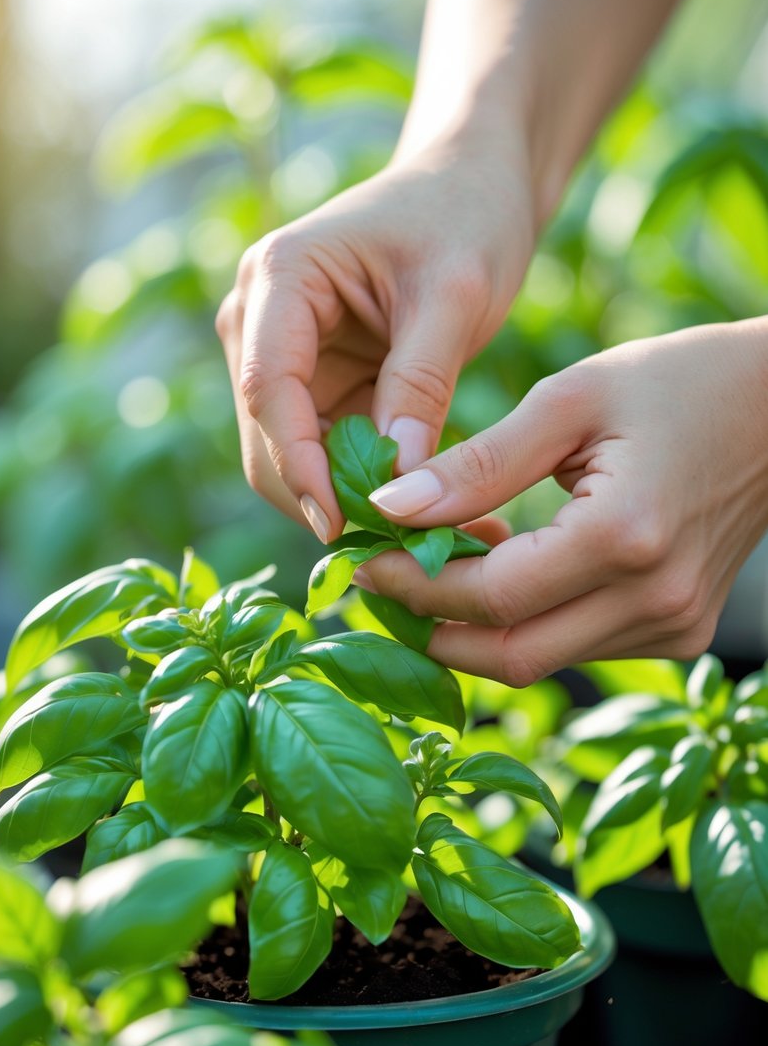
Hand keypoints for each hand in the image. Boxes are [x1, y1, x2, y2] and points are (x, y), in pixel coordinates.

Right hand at [216, 142, 533, 541]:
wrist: (474, 185)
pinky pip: (328, 456)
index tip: (341, 524)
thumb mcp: (455, 295)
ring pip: (293, 460)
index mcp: (279, 278)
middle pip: (268, 438)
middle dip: (324, 498)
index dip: (298, 464)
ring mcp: (284, 357)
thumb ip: (421, 384)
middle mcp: (261, 321)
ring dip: (350, 504)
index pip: (265, 388)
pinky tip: (428, 511)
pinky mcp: (316, 386)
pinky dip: (369, 490)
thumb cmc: (465, 215)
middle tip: (404, 550)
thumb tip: (399, 483)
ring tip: (434, 537)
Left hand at [358, 320, 767, 683]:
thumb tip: (391, 509)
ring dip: (475, 629)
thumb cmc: (677, 384)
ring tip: (437, 568)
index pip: (493, 597)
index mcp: (626, 536)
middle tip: (384, 585)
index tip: (366, 560)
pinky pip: (577, 649)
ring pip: (540, 661)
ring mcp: (674, 627)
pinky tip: (503, 572)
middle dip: (433, 629)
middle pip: (511, 655)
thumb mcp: (570, 401)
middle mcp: (655, 600)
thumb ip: (478, 464)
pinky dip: (526, 623)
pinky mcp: (679, 633)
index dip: (417, 587)